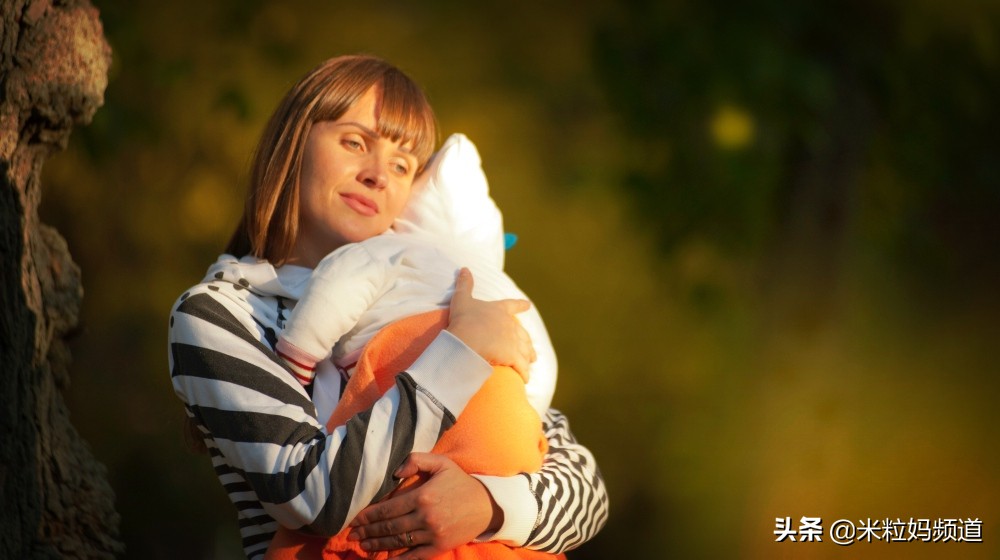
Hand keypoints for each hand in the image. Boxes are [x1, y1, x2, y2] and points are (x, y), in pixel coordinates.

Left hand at [347, 453, 501, 558]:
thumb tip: (395, 472)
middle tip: (352, 535)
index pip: (387, 509)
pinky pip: (413, 556)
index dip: (368, 516)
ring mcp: (432, 534)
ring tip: (362, 546)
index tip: (355, 520)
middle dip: (368, 532)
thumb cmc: (460, 482)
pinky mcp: (439, 547)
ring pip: (398, 542)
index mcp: (423, 496)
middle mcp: (425, 517)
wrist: (486, 505)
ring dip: (377, 545)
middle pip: (389, 527)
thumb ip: (417, 459)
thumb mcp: (441, 463)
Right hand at [445, 268, 535, 380]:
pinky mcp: (513, 358)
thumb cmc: (465, 319)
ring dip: (528, 357)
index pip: (513, 305)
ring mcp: (514, 342)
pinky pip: (521, 367)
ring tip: (531, 363)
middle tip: (532, 348)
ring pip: (525, 350)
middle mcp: (511, 326)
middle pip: (523, 333)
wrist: (468, 339)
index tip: (528, 305)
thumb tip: (464, 268)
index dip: (520, 305)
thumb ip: (465, 284)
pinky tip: (525, 379)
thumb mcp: (462, 299)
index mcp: (500, 311)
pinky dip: (524, 373)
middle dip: (527, 341)